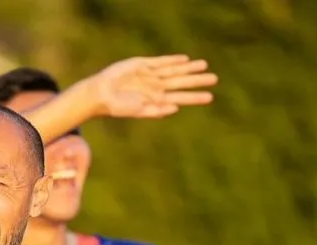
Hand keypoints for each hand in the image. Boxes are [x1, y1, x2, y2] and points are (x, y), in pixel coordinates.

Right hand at [90, 55, 217, 119]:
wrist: (101, 94)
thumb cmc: (117, 108)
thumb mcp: (138, 111)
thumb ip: (156, 110)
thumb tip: (176, 108)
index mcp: (157, 100)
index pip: (181, 97)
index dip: (195, 97)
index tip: (210, 97)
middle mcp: (156, 87)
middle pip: (181, 82)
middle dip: (197, 81)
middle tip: (214, 79)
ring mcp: (150, 75)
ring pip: (174, 70)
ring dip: (189, 68)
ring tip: (204, 66)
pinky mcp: (142, 65)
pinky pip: (160, 62)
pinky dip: (172, 60)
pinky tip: (184, 60)